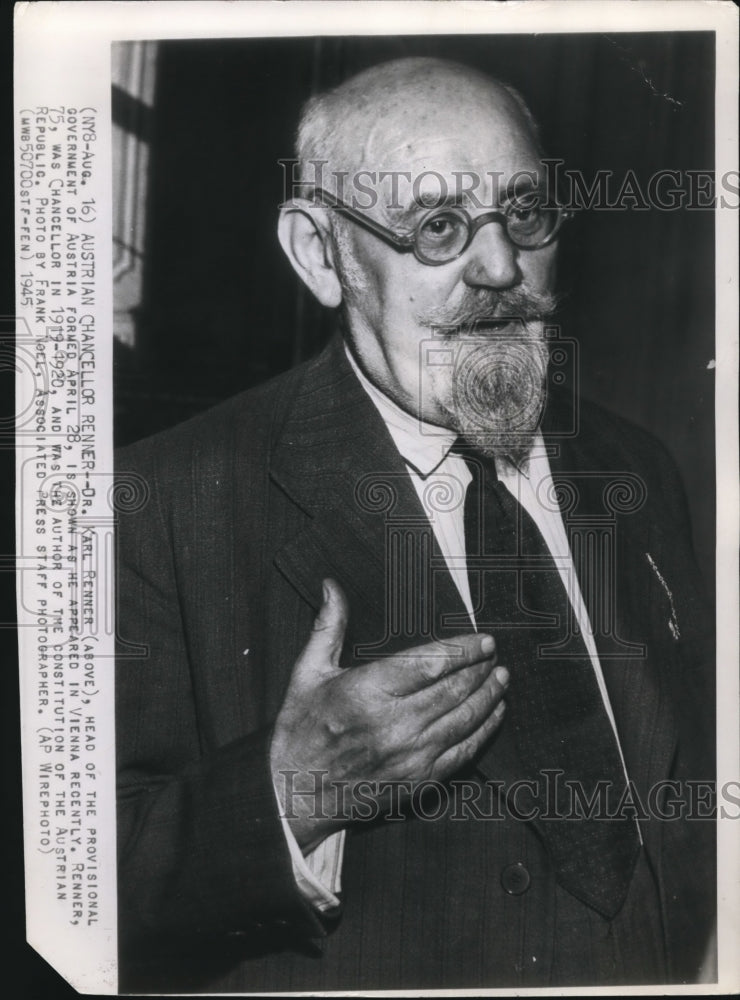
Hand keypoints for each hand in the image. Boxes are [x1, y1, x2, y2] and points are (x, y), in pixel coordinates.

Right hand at [269, 578, 507, 850]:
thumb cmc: (301, 730)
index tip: (483, 639)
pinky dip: (484, 730)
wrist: (295, 793)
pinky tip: (494, 714)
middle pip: (453, 690)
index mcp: (366, 692)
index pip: (429, 664)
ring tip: (500, 677)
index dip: (462, 650)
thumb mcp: (307, 674)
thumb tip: (332, 587)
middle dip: (480, 669)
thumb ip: (328, 628)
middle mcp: (392, 724)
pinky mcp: (419, 780)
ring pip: (464, 719)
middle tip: (494, 654)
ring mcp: (410, 755)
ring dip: (488, 696)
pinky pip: (463, 752)